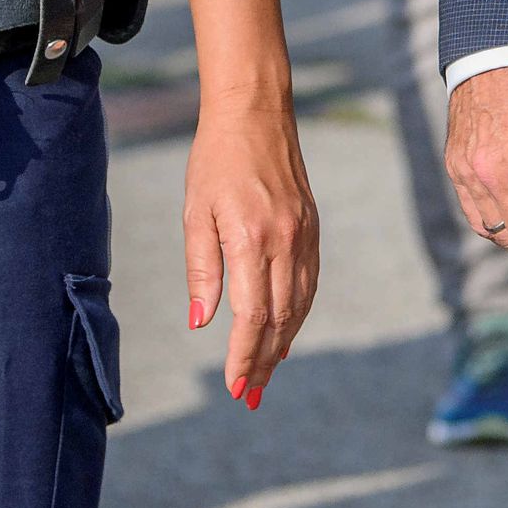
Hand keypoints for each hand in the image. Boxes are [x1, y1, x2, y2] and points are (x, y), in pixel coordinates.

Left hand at [183, 99, 318, 407]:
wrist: (256, 112)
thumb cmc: (215, 160)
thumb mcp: (195, 213)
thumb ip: (201, 269)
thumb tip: (200, 322)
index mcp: (252, 239)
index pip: (252, 316)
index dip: (245, 355)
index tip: (235, 386)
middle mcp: (286, 241)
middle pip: (279, 319)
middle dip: (263, 361)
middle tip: (249, 395)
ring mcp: (304, 235)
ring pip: (299, 305)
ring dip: (283, 344)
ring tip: (265, 373)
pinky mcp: (312, 227)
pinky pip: (309, 282)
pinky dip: (297, 314)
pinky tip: (285, 331)